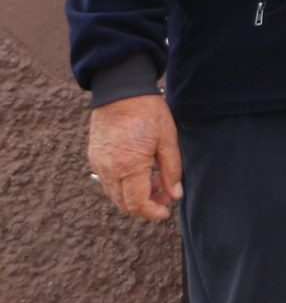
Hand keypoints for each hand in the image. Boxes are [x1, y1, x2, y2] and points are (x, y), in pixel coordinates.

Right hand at [87, 93, 182, 220]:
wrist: (121, 91)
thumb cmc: (148, 111)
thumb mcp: (168, 139)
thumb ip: (172, 170)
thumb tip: (175, 194)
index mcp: (128, 166)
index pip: (137, 203)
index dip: (152, 212)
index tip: (166, 212)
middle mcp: (108, 170)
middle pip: (124, 203)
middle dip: (146, 204)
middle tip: (165, 193)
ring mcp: (98, 164)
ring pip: (115, 194)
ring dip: (135, 194)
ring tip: (156, 179)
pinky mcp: (94, 157)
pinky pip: (107, 181)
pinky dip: (124, 184)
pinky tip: (141, 171)